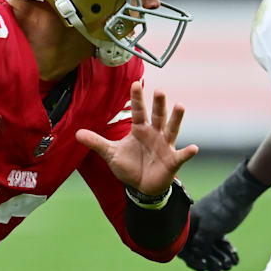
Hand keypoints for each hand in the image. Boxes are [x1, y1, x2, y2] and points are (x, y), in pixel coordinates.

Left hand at [76, 82, 197, 194]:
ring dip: (176, 119)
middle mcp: (154, 134)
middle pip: (157, 116)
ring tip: (180, 106)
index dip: (137, 98)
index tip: (135, 83)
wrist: (142, 187)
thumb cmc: (130, 166)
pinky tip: (193, 148)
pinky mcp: (172, 161)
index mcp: (140, 130)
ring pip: (171, 130)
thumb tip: (76, 133)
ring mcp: (165, 146)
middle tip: (159, 91)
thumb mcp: (111, 154)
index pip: (138, 111)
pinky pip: (181, 156)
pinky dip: (187, 152)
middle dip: (158, 104)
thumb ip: (96, 142)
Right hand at [177, 210, 238, 270]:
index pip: (184, 247)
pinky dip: (227, 252)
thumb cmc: (220, 209)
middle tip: (220, 267)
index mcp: (187, 225)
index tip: (203, 266)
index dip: (192, 259)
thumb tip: (198, 256)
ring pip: (210, 249)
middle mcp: (195, 227)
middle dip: (209, 261)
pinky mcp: (218, 228)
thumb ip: (201, 245)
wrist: (239, 194)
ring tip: (230, 264)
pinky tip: (235, 259)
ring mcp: (207, 228)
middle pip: (198, 250)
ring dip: (220, 258)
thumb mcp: (209, 229)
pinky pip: (220, 244)